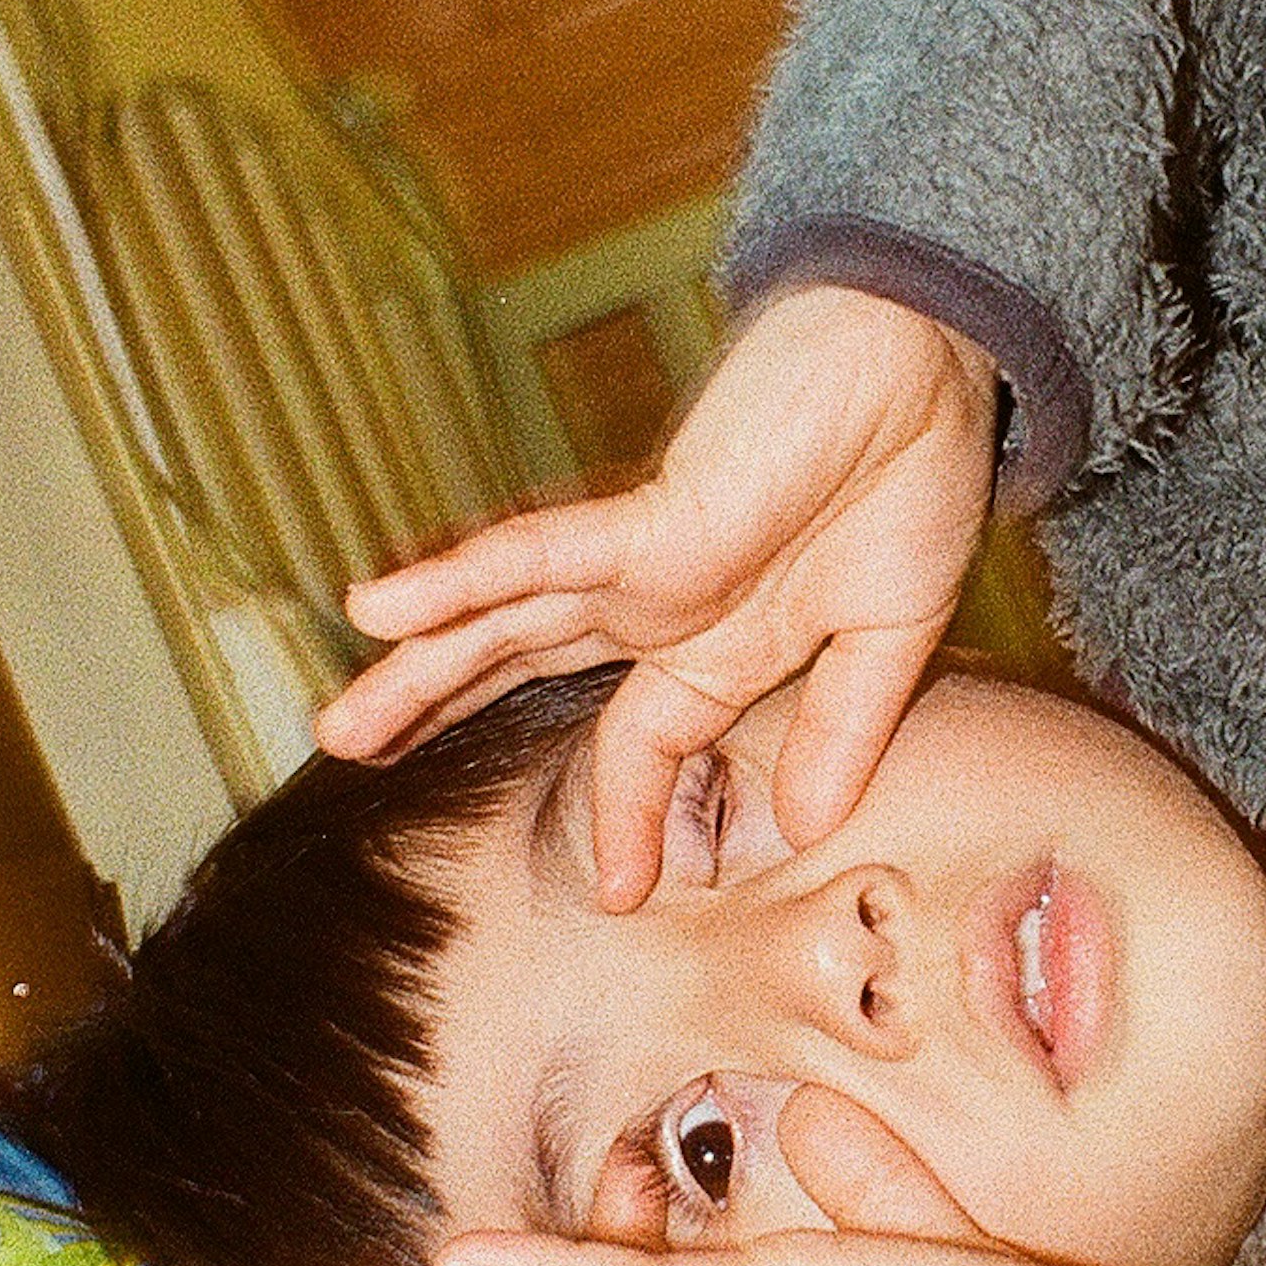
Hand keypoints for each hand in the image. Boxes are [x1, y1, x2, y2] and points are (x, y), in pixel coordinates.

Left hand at [318, 284, 999, 900]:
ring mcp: (642, 563)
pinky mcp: (647, 521)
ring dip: (418, 669)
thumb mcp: (885, 638)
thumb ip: (845, 728)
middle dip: (437, 708)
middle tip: (354, 754)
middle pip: (521, 666)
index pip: (643, 745)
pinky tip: (380, 605)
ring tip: (338, 725)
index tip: (625, 893)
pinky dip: (457, 579)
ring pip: (502, 622)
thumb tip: (814, 822)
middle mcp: (661, 604)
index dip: (627, 818)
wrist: (927, 371)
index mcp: (717, 640)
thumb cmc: (908, 478)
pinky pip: (535, 554)